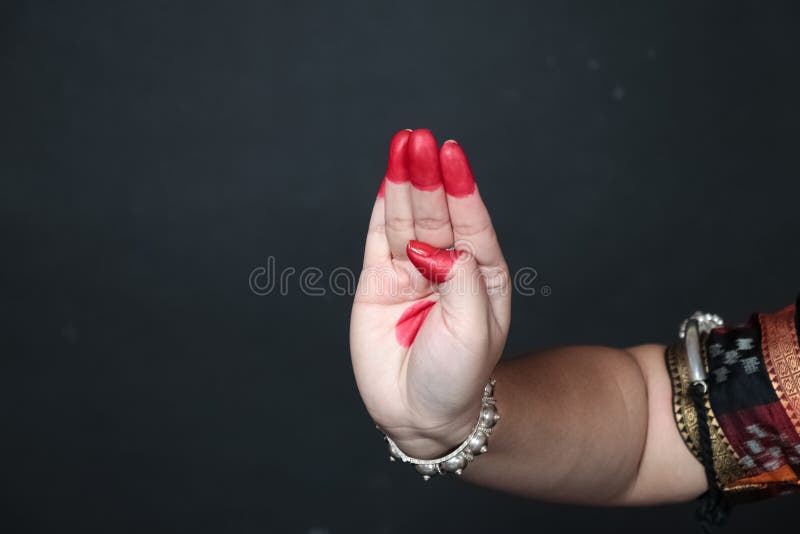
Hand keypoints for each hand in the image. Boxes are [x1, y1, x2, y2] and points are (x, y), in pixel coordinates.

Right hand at [350, 129, 510, 457]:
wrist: (419, 413)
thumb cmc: (458, 376)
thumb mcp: (473, 330)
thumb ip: (459, 282)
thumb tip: (431, 247)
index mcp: (480, 272)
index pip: (470, 220)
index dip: (460, 187)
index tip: (450, 153)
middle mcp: (446, 264)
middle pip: (435, 211)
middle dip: (427, 175)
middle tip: (417, 139)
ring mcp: (411, 270)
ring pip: (405, 218)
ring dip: (402, 182)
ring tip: (402, 144)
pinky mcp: (378, 282)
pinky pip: (378, 239)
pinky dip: (380, 209)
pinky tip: (385, 178)